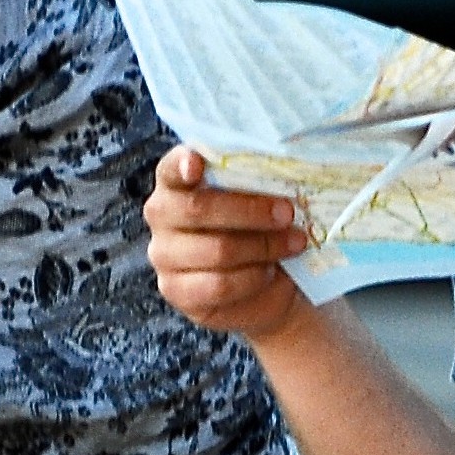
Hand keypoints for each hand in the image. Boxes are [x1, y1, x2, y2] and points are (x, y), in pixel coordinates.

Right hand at [143, 145, 311, 340]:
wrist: (263, 281)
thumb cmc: (258, 227)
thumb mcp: (259, 197)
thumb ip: (255, 181)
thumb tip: (283, 174)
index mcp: (175, 182)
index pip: (170, 169)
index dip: (181, 164)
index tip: (197, 164)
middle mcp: (161, 215)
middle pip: (198, 209)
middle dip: (250, 211)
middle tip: (287, 213)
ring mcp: (163, 255)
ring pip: (216, 250)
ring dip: (263, 247)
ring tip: (293, 243)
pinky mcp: (176, 291)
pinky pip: (219, 285)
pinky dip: (253, 278)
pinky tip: (270, 272)